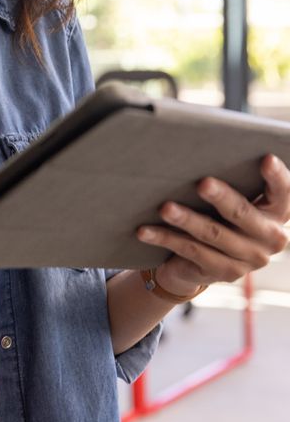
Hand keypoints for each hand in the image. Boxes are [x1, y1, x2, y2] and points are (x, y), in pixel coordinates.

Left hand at [137, 154, 289, 295]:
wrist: (201, 260)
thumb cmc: (218, 214)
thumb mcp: (231, 198)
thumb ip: (232, 179)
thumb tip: (201, 148)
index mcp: (277, 213)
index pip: (283, 193)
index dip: (277, 177)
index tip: (266, 159)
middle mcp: (269, 238)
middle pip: (243, 214)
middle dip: (222, 197)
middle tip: (202, 183)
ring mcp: (247, 259)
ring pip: (213, 234)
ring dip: (186, 219)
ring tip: (165, 207)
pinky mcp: (222, 273)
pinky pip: (190, 251)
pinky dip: (165, 238)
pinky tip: (145, 230)